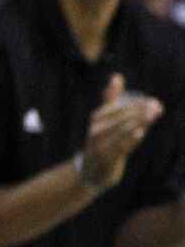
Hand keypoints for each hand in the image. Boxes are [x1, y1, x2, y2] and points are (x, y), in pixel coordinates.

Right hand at [80, 73, 162, 191]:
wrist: (92, 170)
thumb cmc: (101, 140)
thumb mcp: (103, 119)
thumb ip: (111, 98)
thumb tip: (117, 76)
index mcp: (97, 119)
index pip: (116, 108)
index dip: (134, 103)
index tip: (151, 101)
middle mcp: (96, 130)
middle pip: (119, 118)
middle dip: (139, 112)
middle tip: (156, 107)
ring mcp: (101, 145)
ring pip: (121, 131)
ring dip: (138, 122)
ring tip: (152, 115)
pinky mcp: (107, 158)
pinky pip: (120, 147)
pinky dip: (130, 140)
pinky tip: (141, 133)